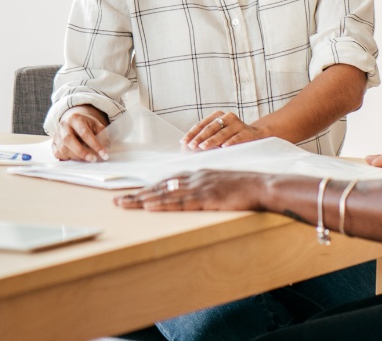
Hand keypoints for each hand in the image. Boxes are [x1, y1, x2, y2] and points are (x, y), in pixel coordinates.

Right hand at [53, 105, 109, 161]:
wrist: (72, 121)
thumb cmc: (86, 125)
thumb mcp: (96, 125)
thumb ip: (102, 135)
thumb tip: (106, 148)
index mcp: (75, 118)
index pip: (84, 132)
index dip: (95, 144)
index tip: (104, 154)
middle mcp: (63, 125)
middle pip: (68, 140)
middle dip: (82, 152)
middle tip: (93, 159)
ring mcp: (56, 134)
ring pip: (63, 148)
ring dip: (76, 157)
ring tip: (87, 159)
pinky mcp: (53, 143)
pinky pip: (58, 153)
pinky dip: (67, 158)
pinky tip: (76, 158)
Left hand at [114, 170, 266, 210]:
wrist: (263, 186)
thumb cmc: (245, 188)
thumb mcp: (222, 184)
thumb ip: (206, 188)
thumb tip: (193, 197)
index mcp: (198, 174)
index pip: (167, 182)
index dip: (149, 189)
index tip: (133, 195)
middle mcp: (195, 177)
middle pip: (160, 186)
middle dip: (138, 194)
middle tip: (118, 201)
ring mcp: (200, 187)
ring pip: (165, 193)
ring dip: (142, 199)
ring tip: (124, 205)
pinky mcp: (206, 197)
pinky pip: (179, 202)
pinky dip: (162, 204)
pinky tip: (149, 206)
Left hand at [181, 111, 265, 149]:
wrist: (255, 135)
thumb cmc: (231, 136)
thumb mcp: (218, 134)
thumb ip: (205, 137)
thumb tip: (188, 146)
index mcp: (218, 115)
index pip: (202, 125)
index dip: (192, 133)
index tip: (183, 142)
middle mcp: (227, 117)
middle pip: (210, 128)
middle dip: (200, 138)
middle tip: (191, 146)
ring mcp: (238, 124)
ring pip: (222, 133)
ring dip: (212, 140)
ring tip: (203, 147)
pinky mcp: (247, 132)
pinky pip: (237, 137)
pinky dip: (230, 142)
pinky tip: (224, 147)